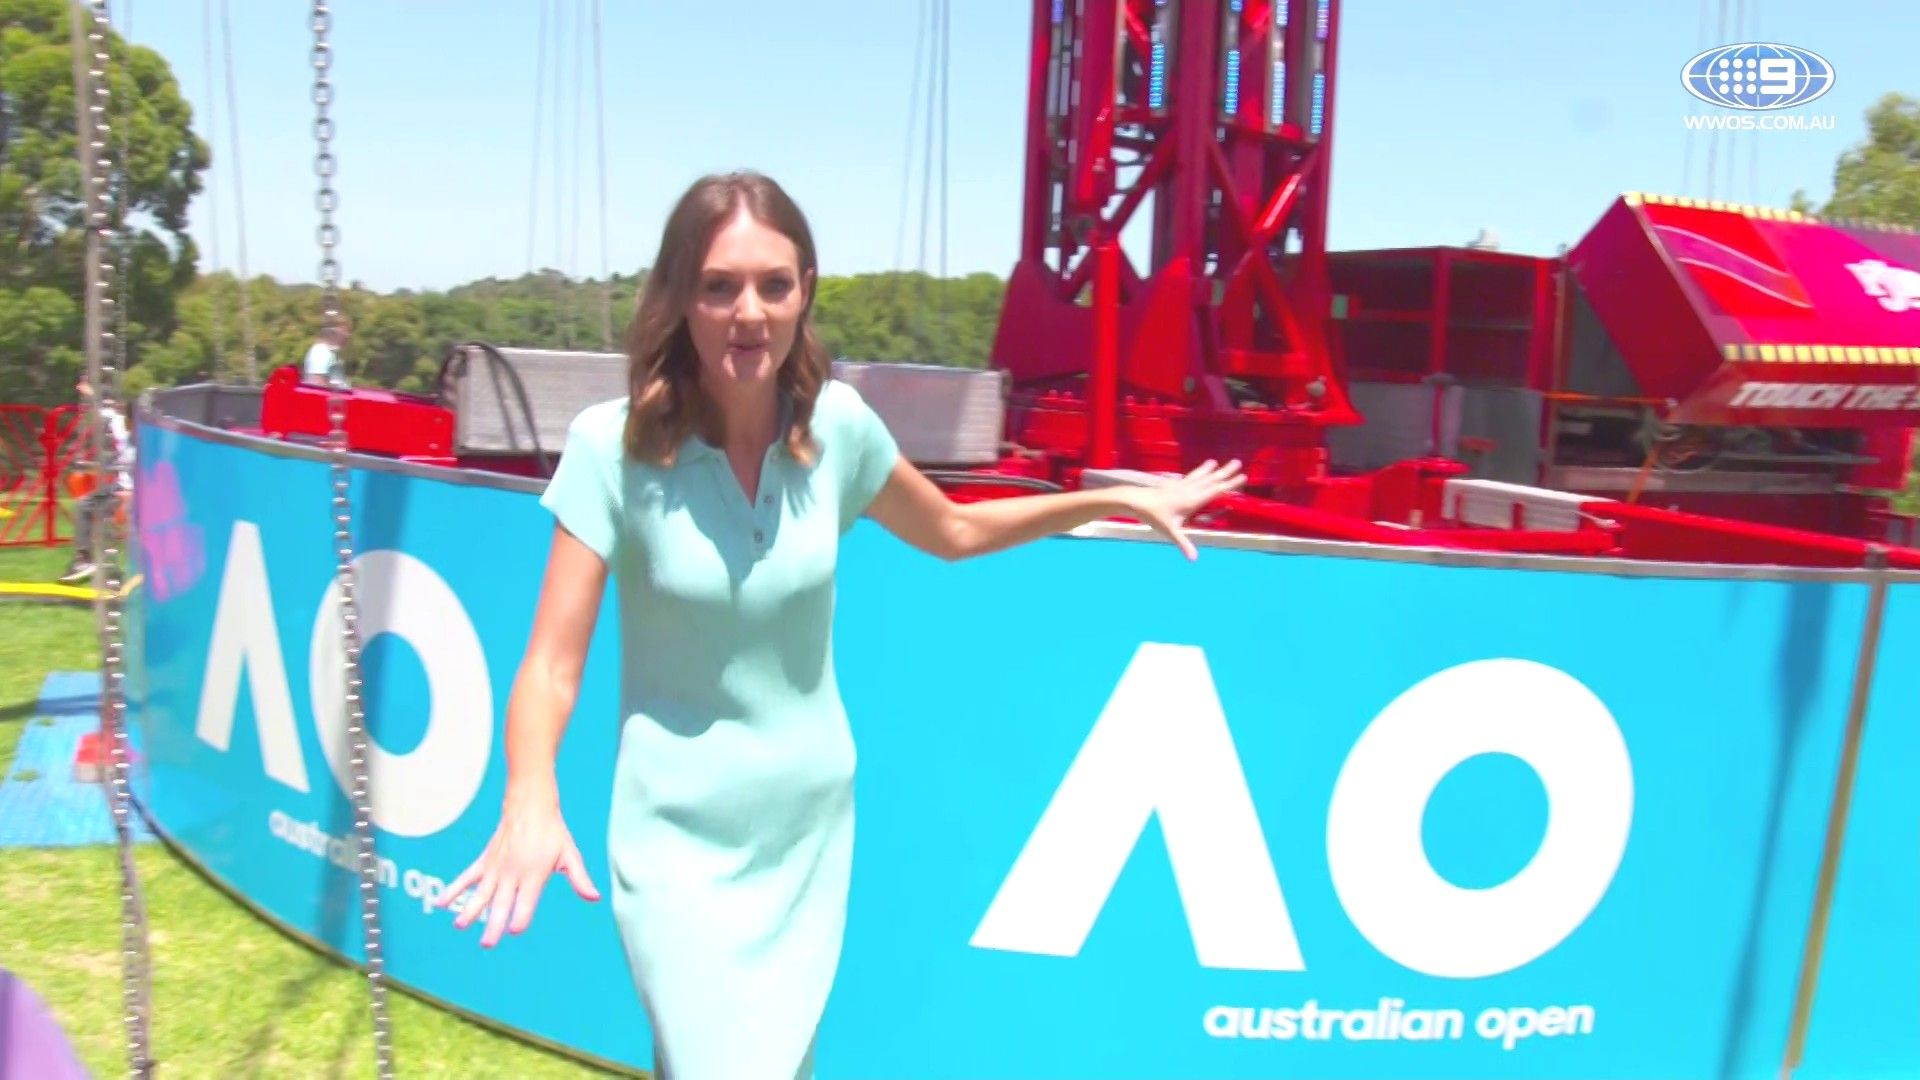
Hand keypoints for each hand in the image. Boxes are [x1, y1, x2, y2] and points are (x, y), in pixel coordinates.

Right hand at [439, 790, 600, 947]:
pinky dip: (455, 889)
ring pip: (481, 893)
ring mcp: (496, 868)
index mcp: (534, 875)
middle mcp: (512, 873)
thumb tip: (594, 897)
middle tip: (487, 943)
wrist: (530, 806)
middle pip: (501, 903)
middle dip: (493, 924)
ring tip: (460, 926)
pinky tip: (443, 903)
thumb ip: (579, 879)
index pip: (526, 902)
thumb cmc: (553, 833)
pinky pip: (467, 877)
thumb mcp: (570, 855)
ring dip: (470, 910)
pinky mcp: (485, 861)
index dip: (521, 916)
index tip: (514, 930)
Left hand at [1123, 459, 1245, 559]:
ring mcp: (1182, 485)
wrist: (1137, 501)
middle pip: (1211, 480)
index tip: (1242, 477)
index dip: (1229, 484)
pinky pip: (1192, 475)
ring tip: (1221, 462)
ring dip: (1213, 469)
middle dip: (1225, 472)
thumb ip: (1184, 544)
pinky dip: (1201, 470)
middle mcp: (1189, 490)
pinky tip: (1206, 466)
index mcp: (1192, 500)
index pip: (1215, 490)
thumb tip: (1194, 559)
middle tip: (1238, 462)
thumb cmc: (1154, 517)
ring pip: (1201, 475)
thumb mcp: (1170, 531)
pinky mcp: (1175, 484)